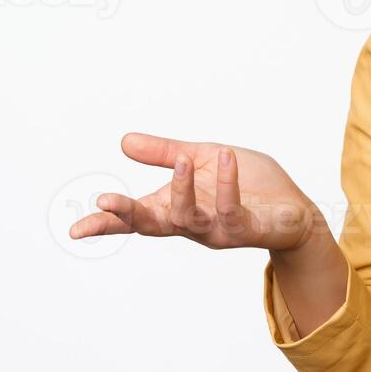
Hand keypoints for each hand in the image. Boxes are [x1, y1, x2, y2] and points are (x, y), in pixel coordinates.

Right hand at [68, 132, 325, 251]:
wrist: (294, 209)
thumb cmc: (250, 186)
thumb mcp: (203, 160)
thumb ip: (165, 153)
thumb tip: (124, 141)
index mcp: (176, 207)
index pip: (136, 218)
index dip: (107, 224)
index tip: (76, 229)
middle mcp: (192, 223)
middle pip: (152, 224)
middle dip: (127, 215)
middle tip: (104, 201)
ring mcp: (217, 229)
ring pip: (189, 218)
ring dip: (182, 189)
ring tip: (180, 159)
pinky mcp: (246, 229)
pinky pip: (231, 210)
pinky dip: (228, 183)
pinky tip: (225, 158)